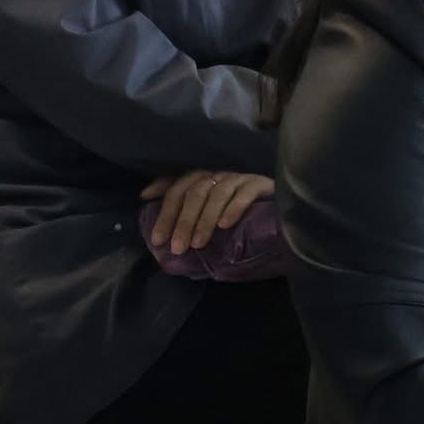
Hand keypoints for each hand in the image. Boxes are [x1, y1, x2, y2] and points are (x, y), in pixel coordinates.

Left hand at [140, 170, 273, 255]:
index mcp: (202, 179)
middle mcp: (218, 175)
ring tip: (198, 244)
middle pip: (194, 193)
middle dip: (182, 221)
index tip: (157, 239)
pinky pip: (243, 194)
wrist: (278, 208)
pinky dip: (232, 209)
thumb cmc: (237, 210)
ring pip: (216, 194)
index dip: (165, 213)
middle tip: (177, 248)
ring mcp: (238, 178)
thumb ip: (181, 205)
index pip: (177, 190)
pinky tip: (225, 226)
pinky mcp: (259, 184)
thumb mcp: (207, 210)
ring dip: (204, 220)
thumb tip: (145, 197)